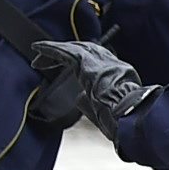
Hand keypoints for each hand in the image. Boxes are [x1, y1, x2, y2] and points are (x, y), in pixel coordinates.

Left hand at [24, 37, 158, 144]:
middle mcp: (113, 63)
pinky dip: (50, 50)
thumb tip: (78, 98)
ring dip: (56, 50)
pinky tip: (37, 48)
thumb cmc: (125, 120)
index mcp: (122, 75)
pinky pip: (65, 52)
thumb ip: (92, 102)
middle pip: (86, 50)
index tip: (71, 62)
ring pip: (75, 49)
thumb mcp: (110, 111)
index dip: (83, 59)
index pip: (101, 61)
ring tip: (40, 50)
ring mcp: (101, 61)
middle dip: (68, 52)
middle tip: (51, 57)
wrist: (131, 114)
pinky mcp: (87, 63)